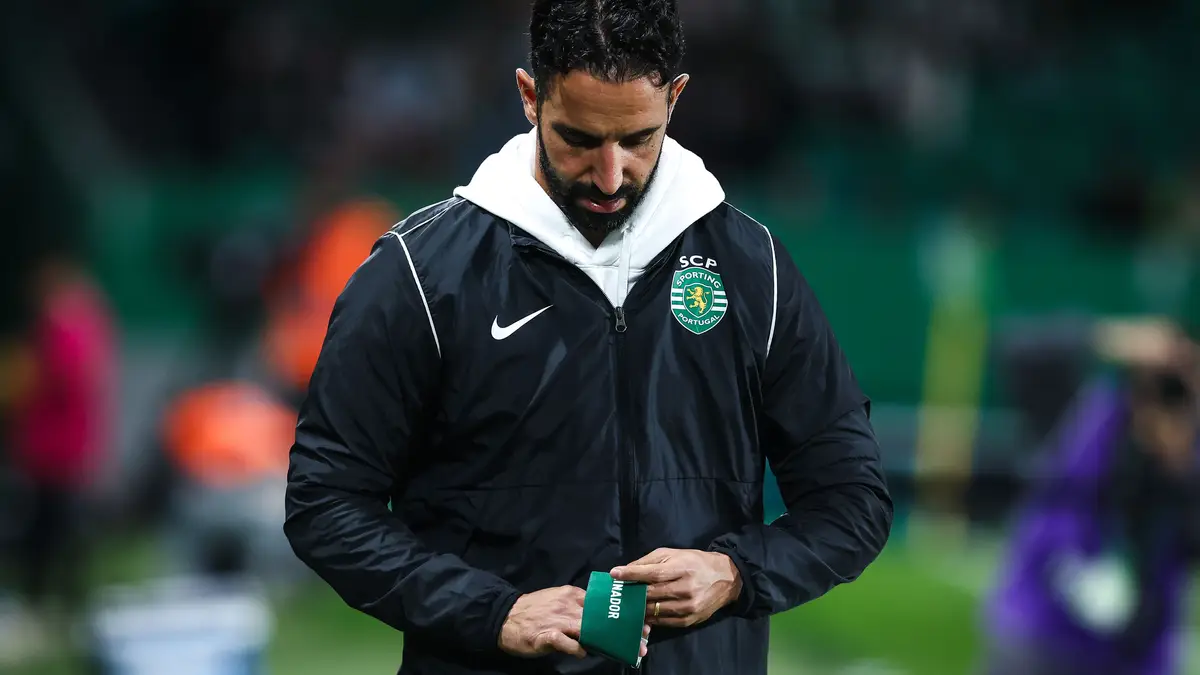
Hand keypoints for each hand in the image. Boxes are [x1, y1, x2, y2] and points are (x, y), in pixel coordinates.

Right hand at [498, 586, 651, 659]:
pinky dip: (578, 650)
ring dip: (608, 643)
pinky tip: (582, 653)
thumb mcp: (558, 600)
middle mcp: (568, 605)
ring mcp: (558, 620)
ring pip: (589, 630)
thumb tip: (602, 617)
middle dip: (622, 630)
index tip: (640, 623)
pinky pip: (569, 644)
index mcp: (572, 594)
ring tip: (624, 652)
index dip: (622, 614)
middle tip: (640, 642)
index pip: (603, 603)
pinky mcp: (547, 635)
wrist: (504, 617)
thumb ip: (579, 607)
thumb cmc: (534, 610)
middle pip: (601, 618)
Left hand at [610, 548, 741, 627]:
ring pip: (654, 611)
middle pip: (651, 594)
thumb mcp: (674, 554)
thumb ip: (649, 561)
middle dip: (632, 593)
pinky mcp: (689, 620)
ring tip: (627, 604)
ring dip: (638, 608)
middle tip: (618, 592)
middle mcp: (686, 589)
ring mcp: (688, 607)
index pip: (652, 573)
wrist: (726, 578)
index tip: (615, 574)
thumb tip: (626, 569)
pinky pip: (663, 622)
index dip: (631, 574)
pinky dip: (650, 619)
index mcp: (682, 569)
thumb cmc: (695, 562)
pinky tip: (642, 614)